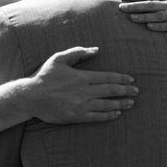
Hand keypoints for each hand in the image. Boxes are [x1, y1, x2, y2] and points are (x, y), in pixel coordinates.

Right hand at [12, 46, 136, 124]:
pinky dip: (108, 115)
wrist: (30, 97)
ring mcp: (81, 105)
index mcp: (82, 77)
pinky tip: (116, 114)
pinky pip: (96, 117)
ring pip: (106, 105)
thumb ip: (78, 52)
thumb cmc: (44, 76)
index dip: (121, 79)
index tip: (131, 80)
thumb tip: (96, 50)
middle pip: (110, 91)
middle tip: (136, 92)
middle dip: (125, 91)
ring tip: (131, 103)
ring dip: (120, 104)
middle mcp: (84, 91)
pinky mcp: (76, 116)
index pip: (107, 77)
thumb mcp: (59, 58)